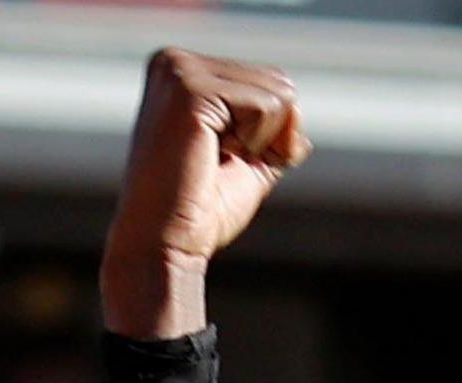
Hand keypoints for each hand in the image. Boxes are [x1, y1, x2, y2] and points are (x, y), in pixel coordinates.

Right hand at [101, 48, 312, 337]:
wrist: (163, 243)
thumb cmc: (199, 210)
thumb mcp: (249, 162)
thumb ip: (277, 135)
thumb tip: (298, 116)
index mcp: (183, 71)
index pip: (271, 82)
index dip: (273, 133)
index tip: (226, 158)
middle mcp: (175, 60)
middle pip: (279, 82)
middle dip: (272, 134)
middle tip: (223, 162)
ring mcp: (179, 71)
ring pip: (278, 94)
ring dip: (261, 140)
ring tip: (214, 159)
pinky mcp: (189, 91)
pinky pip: (266, 106)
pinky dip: (255, 142)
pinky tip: (215, 156)